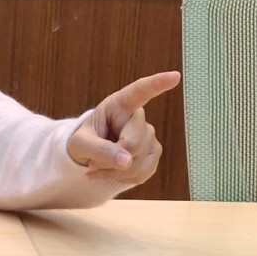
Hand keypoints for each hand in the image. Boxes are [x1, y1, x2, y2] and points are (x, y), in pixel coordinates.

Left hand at [66, 70, 180, 184]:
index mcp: (119, 104)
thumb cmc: (83, 141)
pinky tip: (111, 172)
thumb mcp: (81, 144)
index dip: (157, 84)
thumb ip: (99, 150)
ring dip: (115, 172)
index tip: (175, 76)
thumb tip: (126, 161)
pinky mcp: (153, 155)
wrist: (88, 156)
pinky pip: (142, 174)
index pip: (139, 91)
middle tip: (93, 159)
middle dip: (112, 158)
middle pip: (133, 143)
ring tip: (100, 165)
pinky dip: (123, 179)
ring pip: (139, 162)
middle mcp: (138, 119)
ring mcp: (150, 137)